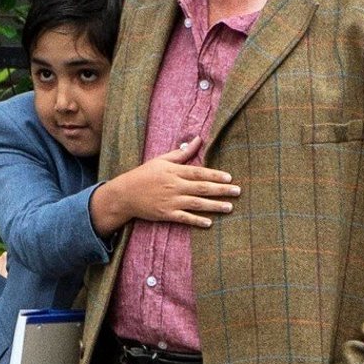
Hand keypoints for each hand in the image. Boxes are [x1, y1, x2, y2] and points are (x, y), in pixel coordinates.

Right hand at [90, 138, 240, 234]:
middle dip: (221, 190)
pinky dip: (196, 221)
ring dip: (214, 206)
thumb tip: (198, 140)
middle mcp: (175, 186)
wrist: (125, 194)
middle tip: (238, 191)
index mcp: (175, 171)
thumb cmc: (144, 174)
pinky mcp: (166, 214)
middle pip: (202, 188)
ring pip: (197, 204)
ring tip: (230, 207)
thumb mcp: (161, 160)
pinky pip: (184, 218)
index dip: (215, 175)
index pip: (199, 172)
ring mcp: (171, 201)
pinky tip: (209, 223)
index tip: (230, 178)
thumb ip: (181, 153)